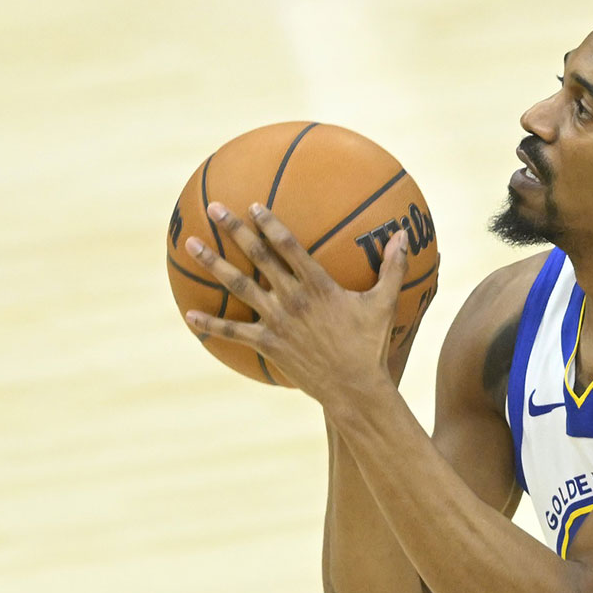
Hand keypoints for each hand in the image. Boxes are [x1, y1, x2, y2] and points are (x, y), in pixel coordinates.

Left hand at [183, 202, 407, 405]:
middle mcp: (292, 298)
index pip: (289, 245)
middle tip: (214, 208)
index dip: (270, 223)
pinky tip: (188, 315)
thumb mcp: (385, 303)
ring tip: (191, 245)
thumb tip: (403, 235)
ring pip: (238, 286)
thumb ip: (393, 267)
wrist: (354, 387)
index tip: (253, 205)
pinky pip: (233, 332)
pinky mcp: (268, 343)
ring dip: (213, 264)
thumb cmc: (371, 345)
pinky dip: (209, 324)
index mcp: (318, 285)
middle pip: (257, 257)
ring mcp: (276, 321)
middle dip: (234, 230)